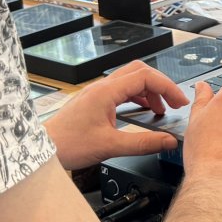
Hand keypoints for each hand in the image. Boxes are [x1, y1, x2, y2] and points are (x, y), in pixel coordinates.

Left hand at [44, 62, 188, 170]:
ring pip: (130, 80)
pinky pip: (121, 91)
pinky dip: (137, 98)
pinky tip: (141, 112)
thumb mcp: (110, 146)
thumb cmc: (67, 144)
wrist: (42, 149)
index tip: (179, 101)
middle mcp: (101, 88)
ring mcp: (97, 93)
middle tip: (174, 102)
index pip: (145, 77)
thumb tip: (168, 141)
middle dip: (161, 85)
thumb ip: (143, 143)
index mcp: (106, 92)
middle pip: (139, 72)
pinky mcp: (94, 101)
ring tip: (160, 110)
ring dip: (149, 92)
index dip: (167, 87)